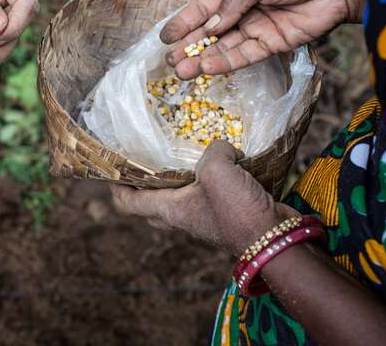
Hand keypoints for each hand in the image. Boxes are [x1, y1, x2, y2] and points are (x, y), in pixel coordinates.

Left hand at [110, 141, 297, 255]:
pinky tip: (216, 160)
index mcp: (170, 210)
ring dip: (176, 179)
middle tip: (145, 158)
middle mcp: (182, 216)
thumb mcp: (217, 170)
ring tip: (179, 153)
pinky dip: (204, 179)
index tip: (110, 167)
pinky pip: (205, 194)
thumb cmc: (237, 210)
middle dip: (143, 182)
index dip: (114, 186)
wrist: (275, 239)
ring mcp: (203, 217)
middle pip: (150, 201)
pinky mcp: (224, 213)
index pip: (128, 202)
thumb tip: (220, 146)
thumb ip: (211, 151)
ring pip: (179, 197)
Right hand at [161, 0, 385, 78]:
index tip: (165, 36)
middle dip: (189, 44)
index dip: (185, 20)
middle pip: (211, 30)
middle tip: (169, 60)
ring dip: (202, 58)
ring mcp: (258, 28)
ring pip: (224, 47)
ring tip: (181, 71)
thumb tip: (209, 28)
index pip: (205, 5)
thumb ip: (233, 3)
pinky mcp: (273, 45)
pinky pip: (244, 56)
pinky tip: (207, 68)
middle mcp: (244, 8)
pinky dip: (225, 63)